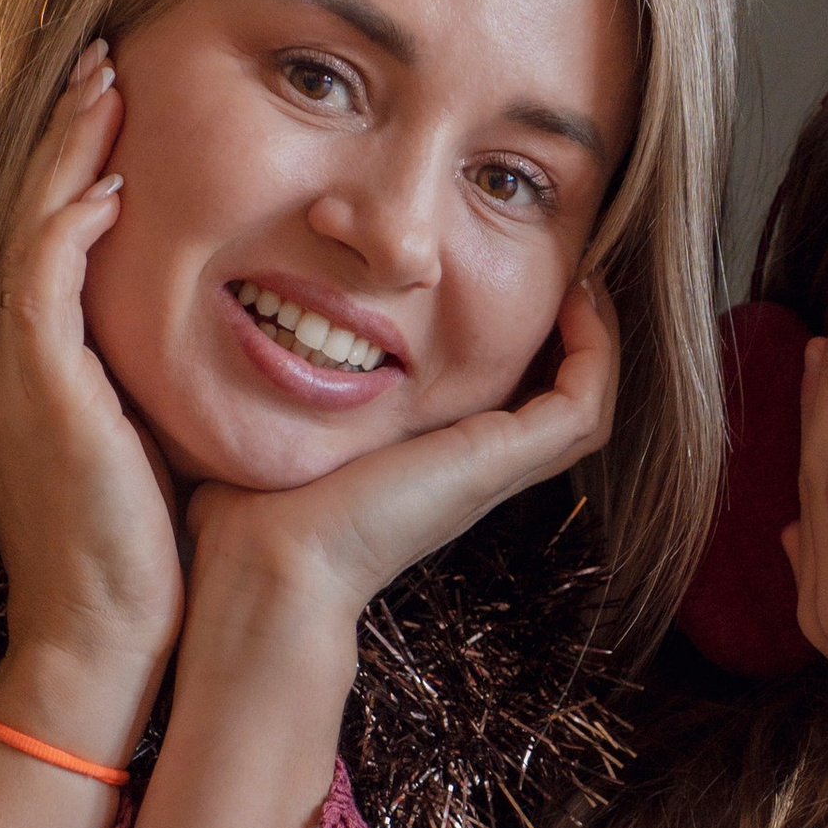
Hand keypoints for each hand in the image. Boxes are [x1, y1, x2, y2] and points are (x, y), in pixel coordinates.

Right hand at [0, 39, 181, 761]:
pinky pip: (37, 282)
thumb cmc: (138, 546)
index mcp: (19, 360)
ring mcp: (6, 372)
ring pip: (22, 224)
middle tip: (103, 52)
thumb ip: (143, 362)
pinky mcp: (35, 393)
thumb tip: (193, 310)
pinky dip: (69, 225)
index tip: (112, 97)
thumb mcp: (139, 430)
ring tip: (106, 82)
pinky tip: (110, 185)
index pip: (31, 228)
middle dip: (59, 126)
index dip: (64, 155)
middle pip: (13, 204)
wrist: (107, 636)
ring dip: (66, 149)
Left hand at [179, 271, 622, 637]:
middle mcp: (469, 463)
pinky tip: (578, 295)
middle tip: (565, 263)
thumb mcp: (273, 426)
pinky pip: (583, 404)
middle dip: (570, 327)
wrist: (270, 564)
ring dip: (595, 335)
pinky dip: (595, 350)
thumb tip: (232, 330)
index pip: (501, 397)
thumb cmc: (249, 512)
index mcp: (425, 456)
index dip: (521, 338)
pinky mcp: (498, 462)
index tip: (506, 274)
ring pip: (586, 400)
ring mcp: (492, 467)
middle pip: (556, 395)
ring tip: (584, 273)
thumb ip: (269, 384)